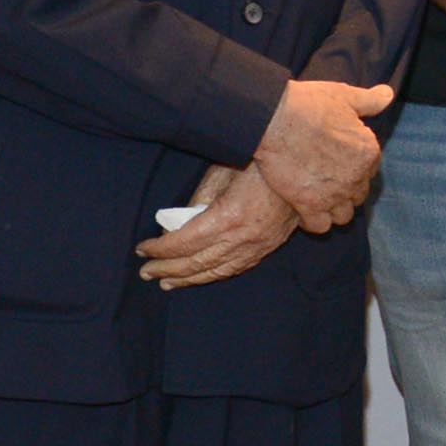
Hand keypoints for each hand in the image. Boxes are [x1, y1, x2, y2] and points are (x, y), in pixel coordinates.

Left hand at [147, 157, 295, 285]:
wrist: (303, 168)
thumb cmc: (260, 162)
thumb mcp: (222, 171)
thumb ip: (198, 199)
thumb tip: (175, 224)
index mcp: (228, 216)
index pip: (184, 242)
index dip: (160, 249)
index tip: (142, 249)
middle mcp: (243, 237)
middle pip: (197, 262)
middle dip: (167, 268)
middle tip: (145, 272)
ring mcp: (257, 246)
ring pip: (215, 271)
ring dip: (188, 279)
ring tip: (166, 282)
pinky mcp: (267, 247)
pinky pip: (234, 269)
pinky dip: (212, 275)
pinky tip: (199, 277)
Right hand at [254, 77, 396, 233]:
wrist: (274, 119)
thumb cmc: (308, 104)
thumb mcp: (344, 96)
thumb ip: (369, 101)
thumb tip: (387, 94)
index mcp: (368, 151)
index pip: (371, 169)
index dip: (356, 166)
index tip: (340, 162)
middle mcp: (356, 176)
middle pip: (359, 194)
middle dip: (347, 188)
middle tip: (327, 180)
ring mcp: (334, 194)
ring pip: (344, 214)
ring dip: (334, 209)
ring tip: (319, 198)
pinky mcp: (309, 205)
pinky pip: (320, 226)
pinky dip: (314, 222)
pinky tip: (303, 211)